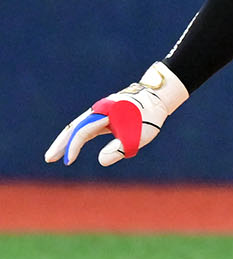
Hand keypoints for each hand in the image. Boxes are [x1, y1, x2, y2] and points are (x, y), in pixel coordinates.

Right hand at [45, 62, 187, 167]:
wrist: (158, 97)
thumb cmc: (150, 116)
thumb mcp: (140, 134)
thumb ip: (121, 148)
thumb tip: (101, 160)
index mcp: (106, 112)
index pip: (83, 131)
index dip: (74, 147)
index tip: (68, 161)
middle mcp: (100, 110)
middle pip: (74, 126)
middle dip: (61, 143)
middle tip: (48, 158)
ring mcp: (101, 112)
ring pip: (78, 126)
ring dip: (66, 140)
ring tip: (54, 155)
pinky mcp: (105, 115)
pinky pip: (87, 126)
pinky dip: (78, 137)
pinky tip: (73, 147)